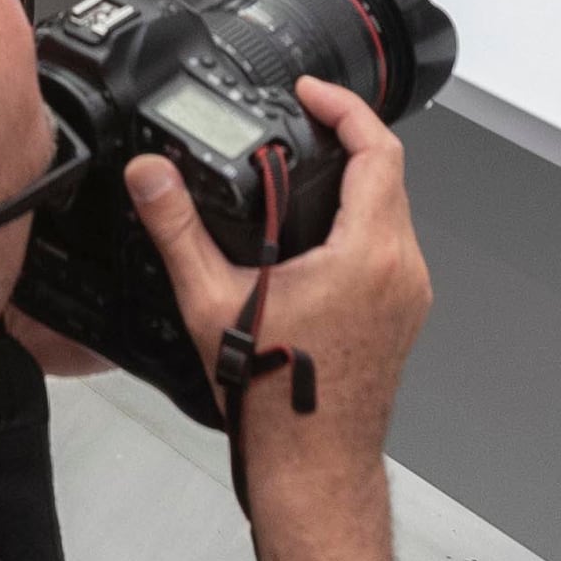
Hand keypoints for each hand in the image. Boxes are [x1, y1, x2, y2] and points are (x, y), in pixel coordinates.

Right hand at [124, 76, 431, 477]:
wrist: (312, 467)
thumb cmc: (273, 399)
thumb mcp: (211, 301)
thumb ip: (177, 228)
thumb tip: (151, 176)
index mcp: (367, 254)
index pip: (377, 150)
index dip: (344, 108)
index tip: (311, 94)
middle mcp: (402, 270)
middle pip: (389, 175)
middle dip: (347, 140)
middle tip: (303, 122)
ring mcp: (410, 295)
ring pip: (394, 212)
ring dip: (357, 184)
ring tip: (304, 172)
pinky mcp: (405, 316)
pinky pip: (392, 247)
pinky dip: (362, 223)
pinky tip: (317, 235)